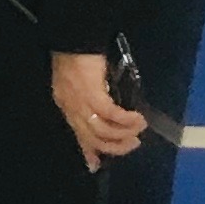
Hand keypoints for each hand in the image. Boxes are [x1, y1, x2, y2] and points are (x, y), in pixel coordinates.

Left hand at [50, 50, 146, 171]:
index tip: (96, 165)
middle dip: (114, 147)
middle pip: (91, 138)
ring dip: (123, 134)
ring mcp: (79, 101)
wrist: (75, 38)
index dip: (87, 152)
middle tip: (133, 144)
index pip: (76, 136)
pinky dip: (126, 120)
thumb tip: (107, 115)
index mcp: (66, 106)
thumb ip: (90, 100)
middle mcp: (70, 108)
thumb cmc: (79, 57)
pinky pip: (111, 114)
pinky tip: (137, 119)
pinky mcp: (91, 93)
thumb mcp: (80, 83)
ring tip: (139, 130)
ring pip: (101, 130)